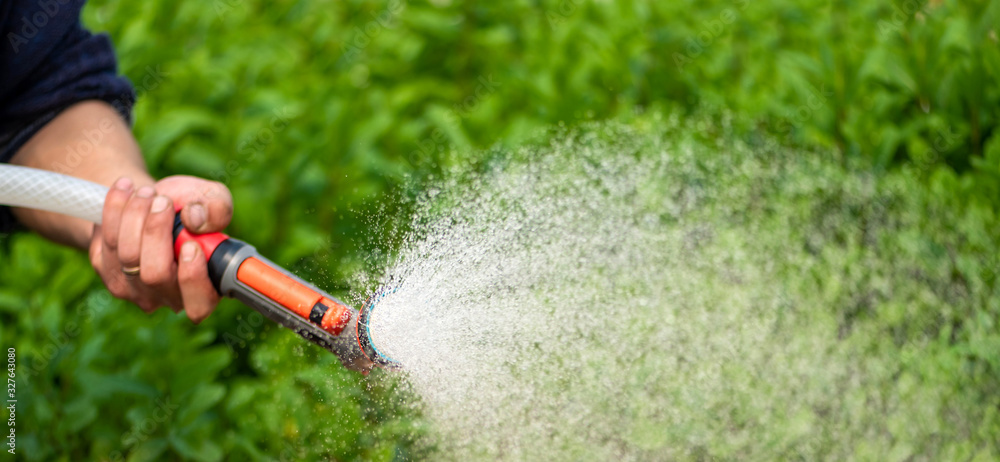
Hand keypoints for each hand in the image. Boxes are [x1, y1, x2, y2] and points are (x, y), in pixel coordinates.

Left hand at [88, 175, 233, 321]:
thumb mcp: (214, 199)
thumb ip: (217, 208)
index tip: (191, 245)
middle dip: (156, 231)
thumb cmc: (190, 206)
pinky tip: (126, 190)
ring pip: (127, 255)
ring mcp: (133, 288)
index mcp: (204, 287)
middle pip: (155, 275)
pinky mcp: (106, 271)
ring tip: (146, 191)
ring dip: (135, 214)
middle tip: (162, 200)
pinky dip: (114, 209)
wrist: (153, 199)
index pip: (198, 305)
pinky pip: (107, 241)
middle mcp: (168, 295)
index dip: (193, 279)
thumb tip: (195, 220)